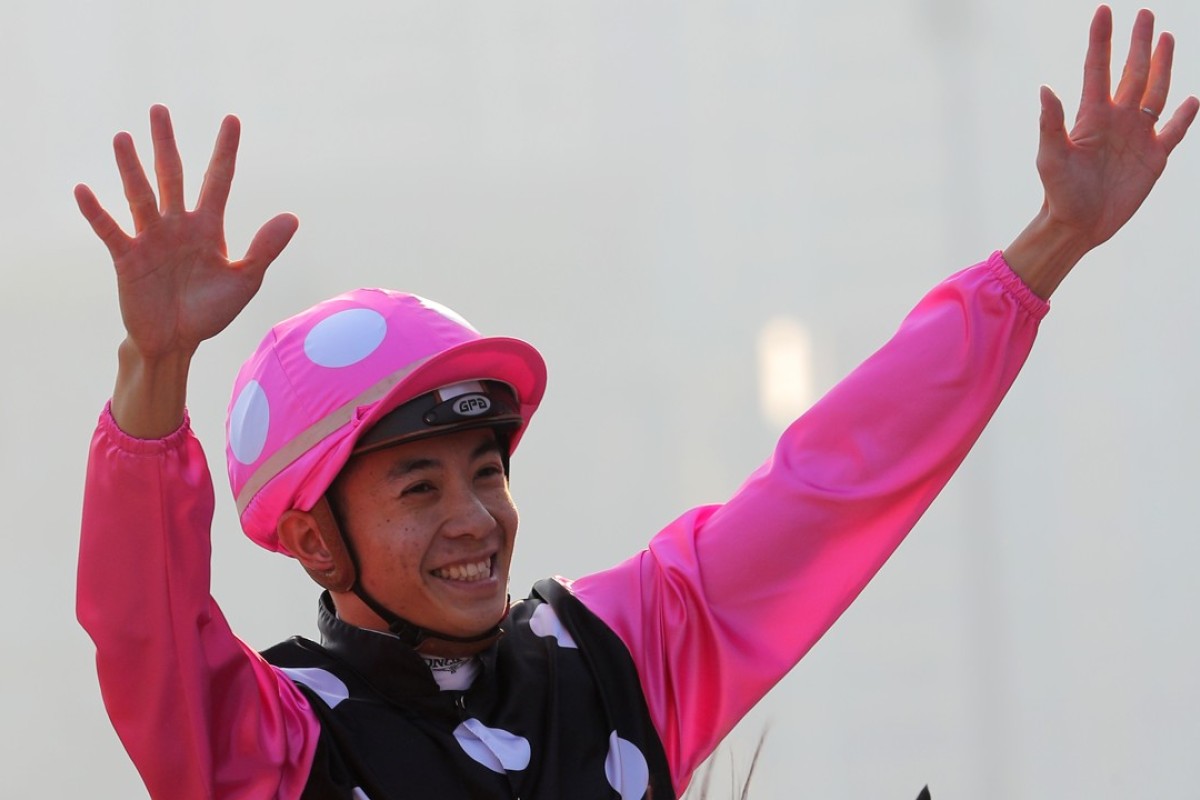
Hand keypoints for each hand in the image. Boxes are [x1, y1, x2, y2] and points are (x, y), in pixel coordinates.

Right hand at [76, 105, 297, 435]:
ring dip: (131, 168)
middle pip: (172, 176)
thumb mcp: (244, 280)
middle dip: (166, 144)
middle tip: (160, 109)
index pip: (218, 180)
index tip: (232, 119)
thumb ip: (265, 249)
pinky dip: (98, 213)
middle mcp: (178, 226)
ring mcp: (151, 239)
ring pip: (141, 196)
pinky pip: (111, 231)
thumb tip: (292, 217)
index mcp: (208, 227)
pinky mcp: (128, 259)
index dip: (225, 151)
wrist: (177, 343)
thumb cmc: (209, 311)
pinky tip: (84, 190)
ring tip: (123, 137)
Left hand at [1005, 5, 1198, 297]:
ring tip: (1165, 37)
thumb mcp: (1051, 157)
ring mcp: (1136, 136)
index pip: (1097, 69)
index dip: (1101, 40)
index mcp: (1090, 116)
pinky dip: (1183, 115)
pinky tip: (1191, 99)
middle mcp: (1116, 119)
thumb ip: (1051, 123)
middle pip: (1132, 72)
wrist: (1077, 225)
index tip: (1104, 11)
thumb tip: (1045, 89)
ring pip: (1154, 91)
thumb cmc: (1058, 192)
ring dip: (1162, 65)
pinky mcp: (1153, 157)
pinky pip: (1173, 130)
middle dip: (1138, 43)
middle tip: (1145, 13)